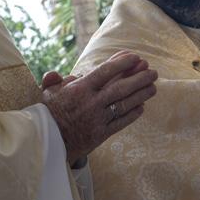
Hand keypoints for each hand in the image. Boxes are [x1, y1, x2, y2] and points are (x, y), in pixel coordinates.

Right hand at [42, 51, 157, 163]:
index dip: (121, 63)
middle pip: (120, 88)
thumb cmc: (48, 114)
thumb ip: (53, 79)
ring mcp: (97, 119)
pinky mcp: (101, 135)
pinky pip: (121, 122)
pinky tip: (142, 107)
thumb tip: (54, 73)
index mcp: (79, 89)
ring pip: (124, 104)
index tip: (135, 57)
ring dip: (141, 95)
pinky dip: (132, 114)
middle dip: (139, 78)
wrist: (47, 143)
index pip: (105, 72)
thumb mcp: (47, 93)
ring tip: (153, 87)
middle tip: (152, 71)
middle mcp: (91, 103)